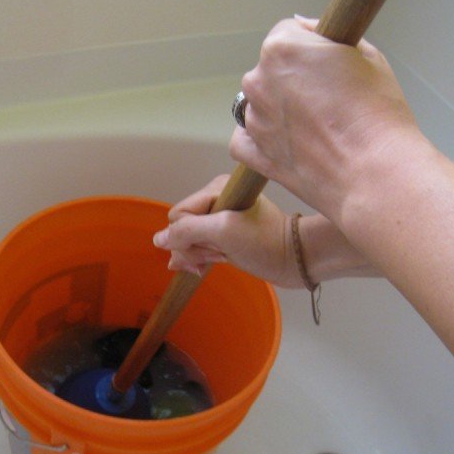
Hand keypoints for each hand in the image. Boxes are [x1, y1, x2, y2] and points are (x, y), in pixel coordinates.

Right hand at [153, 175, 298, 287]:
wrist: (295, 260)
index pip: (178, 215)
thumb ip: (187, 232)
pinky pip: (199, 245)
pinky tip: (213, 263)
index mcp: (215, 189)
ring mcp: (220, 218)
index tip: (213, 248)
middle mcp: (215, 199)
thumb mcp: (224, 233)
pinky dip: (202, 257)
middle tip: (219, 254)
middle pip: (182, 228)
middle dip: (194, 248)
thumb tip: (157, 239)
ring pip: (189, 240)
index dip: (187, 237)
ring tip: (222, 258)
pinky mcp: (224, 234)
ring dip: (200, 255)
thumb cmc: (264, 243)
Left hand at [234, 15, 420, 223]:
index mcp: (281, 49)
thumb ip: (327, 36)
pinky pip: (245, 140)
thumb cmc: (376, 114)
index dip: (311, 45)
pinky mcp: (255, 154)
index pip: (287, 32)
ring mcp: (254, 119)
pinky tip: (286, 142)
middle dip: (293, 77)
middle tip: (328, 97)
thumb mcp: (367, 55)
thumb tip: (303, 26)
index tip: (328, 61)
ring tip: (317, 126)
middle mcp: (259, 82)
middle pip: (271, 69)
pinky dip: (259, 140)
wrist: (373, 171)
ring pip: (260, 103)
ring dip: (280, 109)